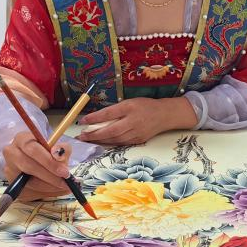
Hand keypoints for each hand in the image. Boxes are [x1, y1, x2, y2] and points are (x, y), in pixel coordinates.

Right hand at [2, 130, 71, 201]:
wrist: (38, 161)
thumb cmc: (48, 152)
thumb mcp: (58, 147)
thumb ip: (62, 149)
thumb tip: (60, 154)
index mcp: (21, 139)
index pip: (33, 149)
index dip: (49, 161)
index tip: (64, 171)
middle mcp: (11, 153)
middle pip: (28, 166)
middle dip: (50, 175)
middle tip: (66, 181)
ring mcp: (9, 169)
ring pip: (29, 182)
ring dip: (49, 186)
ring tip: (64, 186)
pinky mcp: (12, 184)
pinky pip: (29, 191)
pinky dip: (45, 192)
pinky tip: (55, 189)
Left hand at [77, 96, 196, 145]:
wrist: (164, 115)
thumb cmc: (145, 106)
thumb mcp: (129, 103)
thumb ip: (115, 110)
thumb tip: (97, 118)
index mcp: (130, 108)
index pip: (109, 114)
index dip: (94, 118)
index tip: (82, 121)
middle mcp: (133, 121)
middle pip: (110, 130)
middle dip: (94, 134)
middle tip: (81, 136)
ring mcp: (136, 133)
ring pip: (114, 139)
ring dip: (100, 140)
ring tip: (88, 140)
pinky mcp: (138, 141)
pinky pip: (121, 143)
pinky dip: (110, 143)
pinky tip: (102, 142)